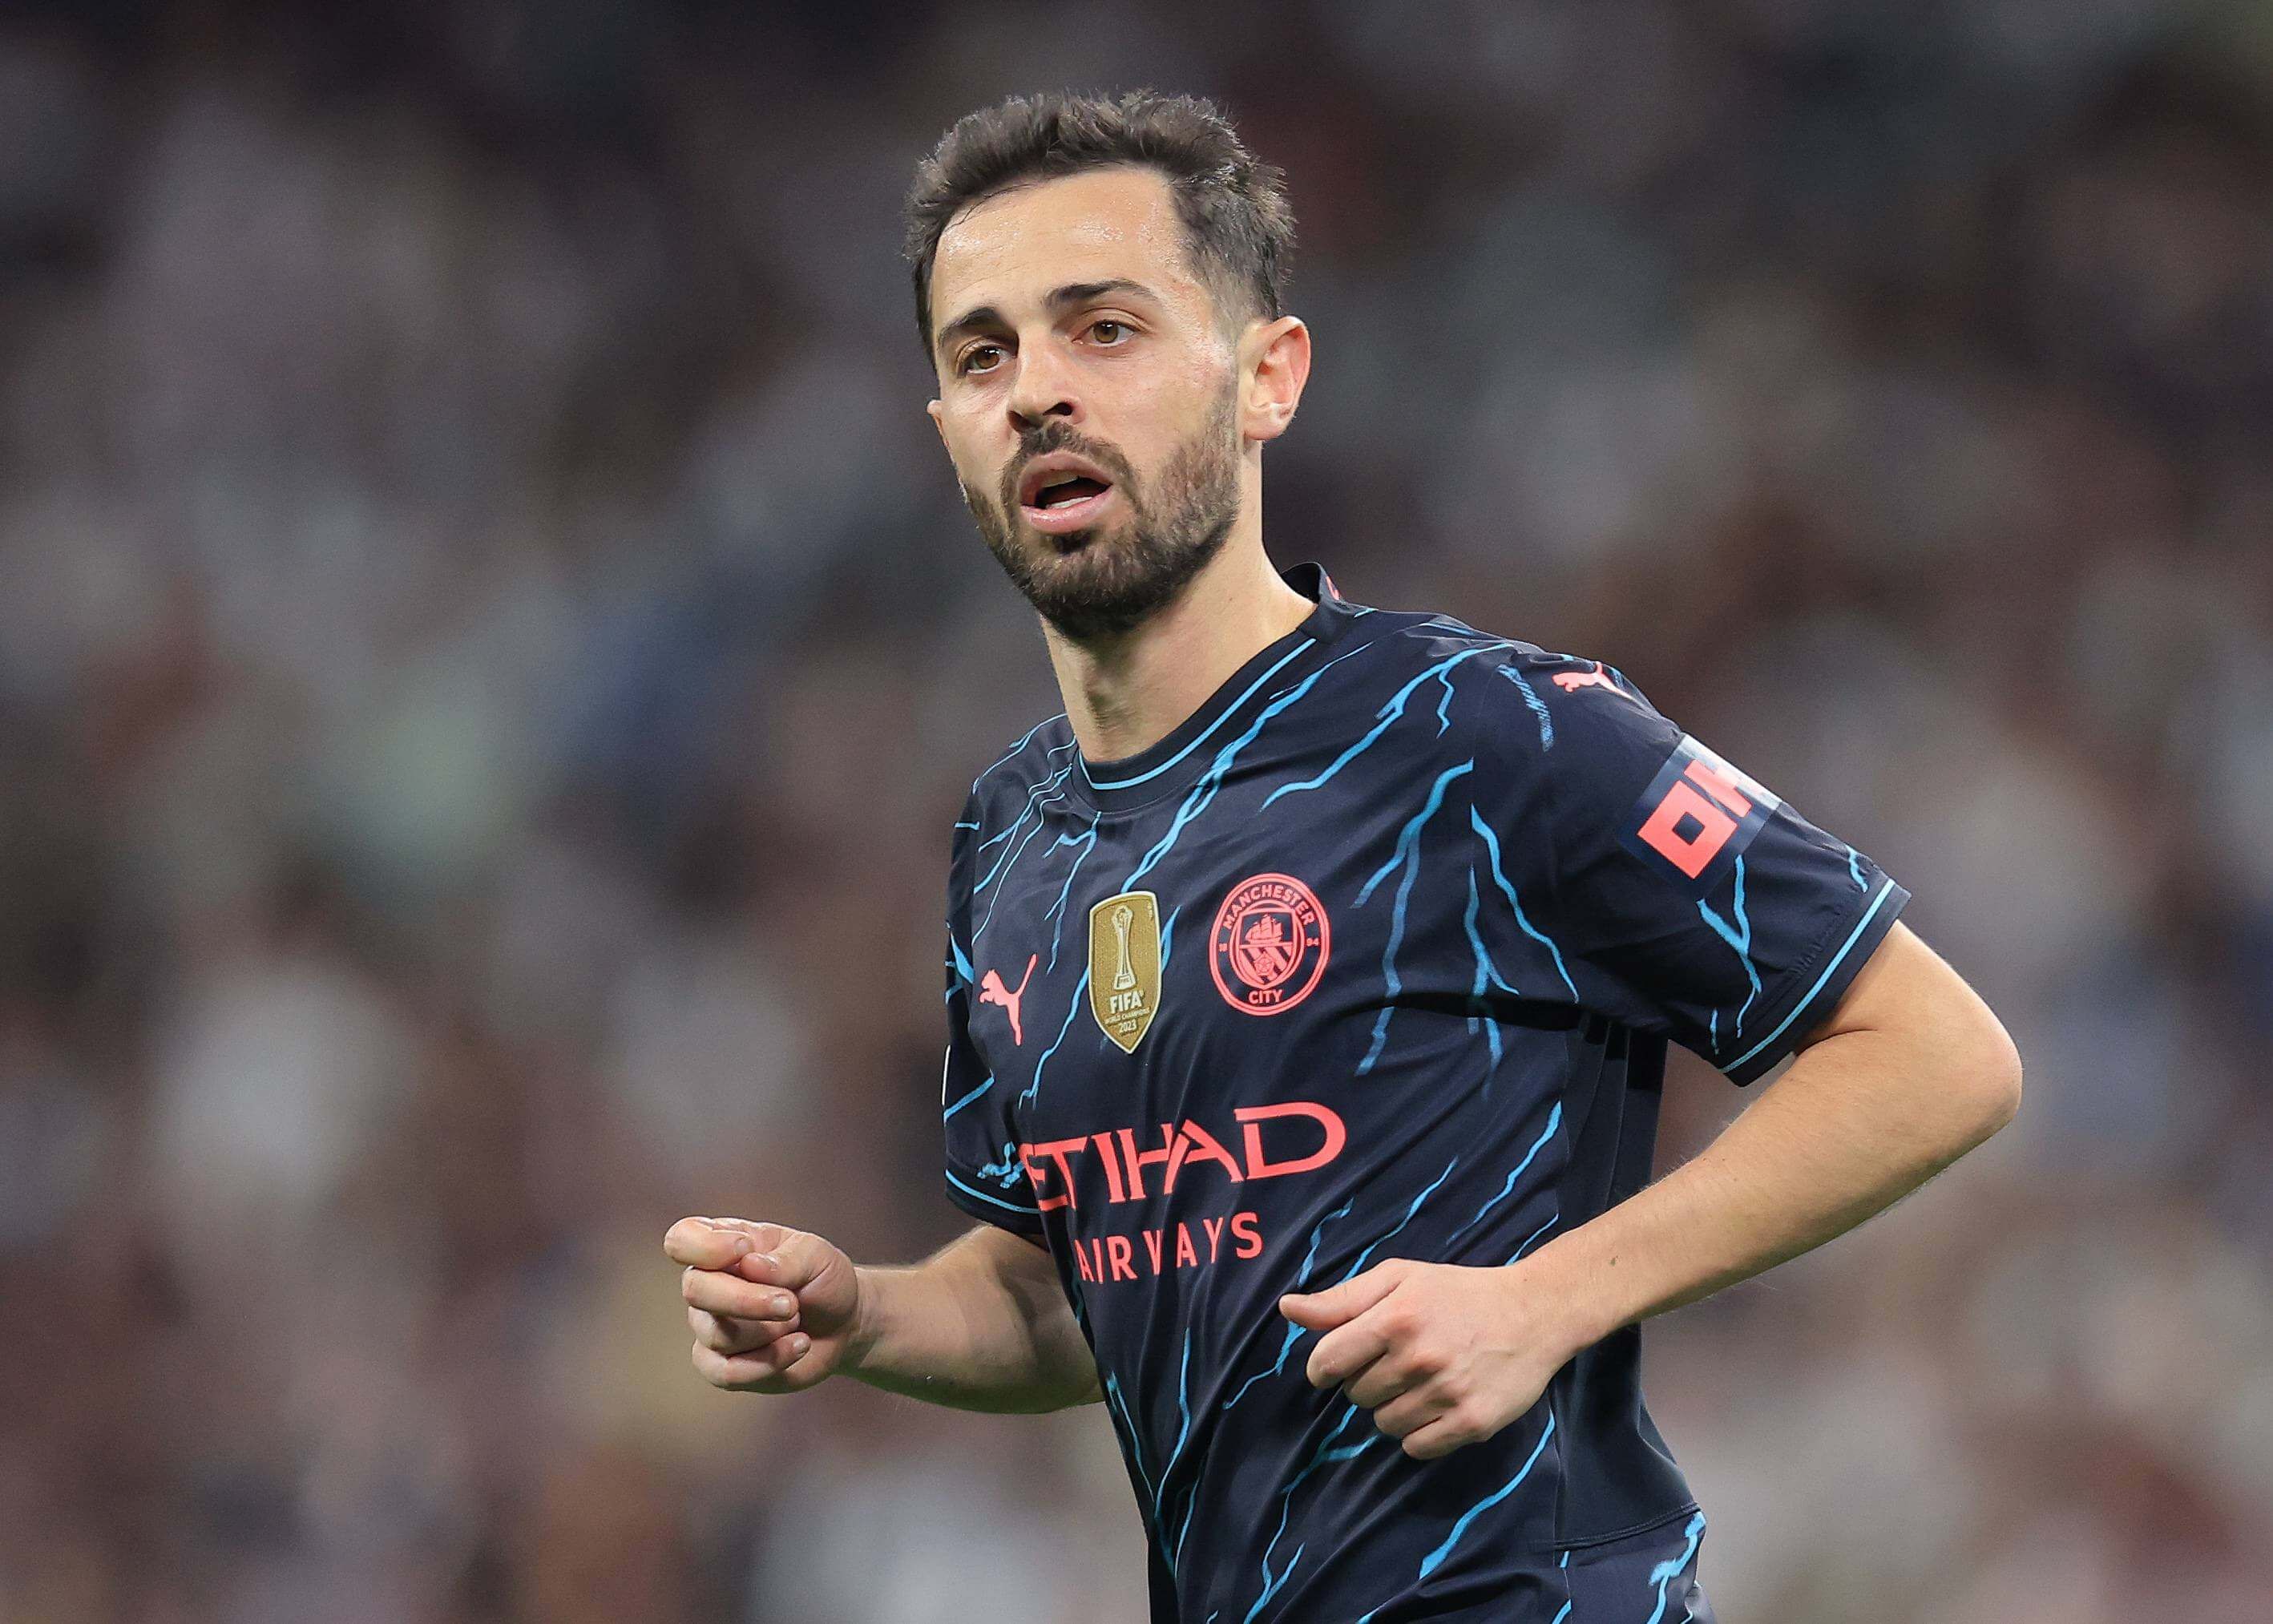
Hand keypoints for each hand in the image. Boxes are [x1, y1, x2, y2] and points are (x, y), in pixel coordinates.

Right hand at [664, 1216, 866, 1393]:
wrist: (843, 1322)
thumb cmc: (821, 1279)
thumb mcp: (815, 1256)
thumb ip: (784, 1259)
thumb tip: (748, 1265)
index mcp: (722, 1245)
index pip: (682, 1240)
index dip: (704, 1246)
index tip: (745, 1248)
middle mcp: (707, 1284)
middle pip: (695, 1290)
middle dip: (746, 1300)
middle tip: (790, 1303)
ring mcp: (710, 1327)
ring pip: (718, 1335)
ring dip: (768, 1330)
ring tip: (797, 1319)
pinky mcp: (722, 1368)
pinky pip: (727, 1373)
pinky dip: (769, 1362)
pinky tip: (800, 1345)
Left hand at [1278, 1256, 1583, 1460]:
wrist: (1534, 1314)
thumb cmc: (1457, 1293)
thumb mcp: (1399, 1279)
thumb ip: (1341, 1299)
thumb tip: (1286, 1309)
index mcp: (1394, 1318)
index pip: (1326, 1362)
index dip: (1323, 1367)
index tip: (1338, 1364)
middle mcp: (1418, 1358)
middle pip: (1355, 1395)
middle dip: (1366, 1380)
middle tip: (1398, 1361)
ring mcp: (1446, 1394)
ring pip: (1383, 1424)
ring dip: (1392, 1407)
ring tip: (1421, 1382)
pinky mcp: (1472, 1424)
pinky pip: (1416, 1448)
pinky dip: (1419, 1433)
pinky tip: (1437, 1405)